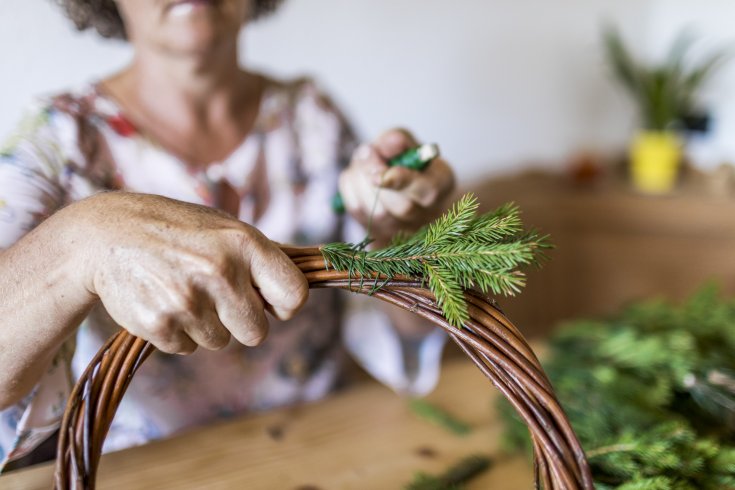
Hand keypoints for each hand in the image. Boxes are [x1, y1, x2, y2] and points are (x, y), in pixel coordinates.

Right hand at [77, 192, 307, 353]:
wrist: (107, 234)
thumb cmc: (178, 231)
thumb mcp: (224, 228)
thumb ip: (261, 259)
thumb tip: (302, 288)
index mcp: (245, 244)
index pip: (295, 297)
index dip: (285, 305)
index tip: (271, 301)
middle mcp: (220, 272)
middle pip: (257, 333)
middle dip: (242, 321)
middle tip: (217, 296)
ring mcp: (188, 301)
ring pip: (221, 342)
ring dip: (207, 325)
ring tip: (184, 290)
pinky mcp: (159, 324)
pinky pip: (188, 348)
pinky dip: (178, 332)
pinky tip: (163, 300)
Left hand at [338, 129, 454, 243]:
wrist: (401, 188)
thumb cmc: (408, 164)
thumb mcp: (408, 145)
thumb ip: (398, 140)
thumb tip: (386, 143)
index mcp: (439, 185)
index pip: (427, 191)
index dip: (402, 182)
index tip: (379, 174)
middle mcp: (424, 215)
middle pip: (399, 207)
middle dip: (374, 174)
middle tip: (366, 150)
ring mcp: (400, 229)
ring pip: (373, 210)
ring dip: (359, 178)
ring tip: (363, 159)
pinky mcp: (375, 232)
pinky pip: (355, 209)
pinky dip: (349, 185)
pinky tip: (357, 175)